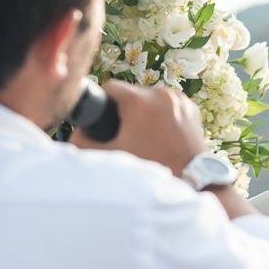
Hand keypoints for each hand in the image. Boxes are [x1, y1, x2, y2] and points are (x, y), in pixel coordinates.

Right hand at [71, 80, 205, 175]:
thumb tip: (76, 132)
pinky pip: (169, 103)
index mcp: (139, 101)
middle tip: (124, 132)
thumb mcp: (112, 157)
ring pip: (151, 97)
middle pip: (132, 93)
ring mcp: (179, 99)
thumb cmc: (150, 168)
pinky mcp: (191, 107)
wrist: (191, 180)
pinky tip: (160, 132)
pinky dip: (162, 114)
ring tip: (143, 134)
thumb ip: (83, 143)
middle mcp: (161, 94)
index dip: (103, 101)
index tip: (104, 118)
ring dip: (144, 110)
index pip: (110, 87)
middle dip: (124, 109)